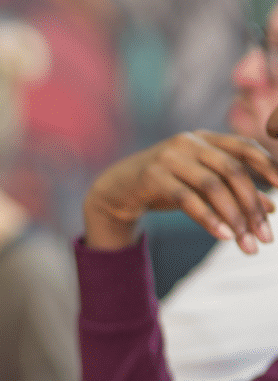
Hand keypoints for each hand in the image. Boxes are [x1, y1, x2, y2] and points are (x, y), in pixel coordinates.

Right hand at [84, 130, 277, 252]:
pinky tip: (223, 236)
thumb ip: (232, 191)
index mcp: (206, 138)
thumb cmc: (164, 185)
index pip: (245, 147)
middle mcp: (189, 141)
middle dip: (252, 206)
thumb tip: (271, 207)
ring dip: (233, 216)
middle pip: (232, 170)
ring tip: (245, 242)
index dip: (268, 166)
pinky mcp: (151, 175)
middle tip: (266, 237)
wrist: (117, 189)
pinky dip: (208, 219)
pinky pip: (186, 198)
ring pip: (212, 185)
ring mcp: (169, 156)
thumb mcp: (200, 185)